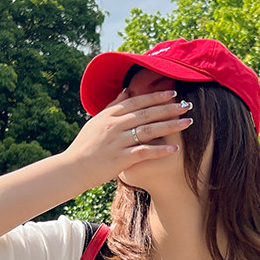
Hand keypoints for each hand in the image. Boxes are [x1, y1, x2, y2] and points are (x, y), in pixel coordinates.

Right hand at [62, 88, 193, 189]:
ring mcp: (117, 142)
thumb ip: (113, 106)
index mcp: (109, 115)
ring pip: (148, 130)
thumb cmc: (85, 147)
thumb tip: (127, 90)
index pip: (137, 101)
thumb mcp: (96, 122)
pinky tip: (174, 150)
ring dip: (170, 126)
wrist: (72, 169)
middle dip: (169, 108)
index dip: (156, 97)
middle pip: (146, 113)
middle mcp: (114, 125)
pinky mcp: (120, 158)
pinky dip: (160, 150)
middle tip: (187, 105)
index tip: (173, 93)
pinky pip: (144, 152)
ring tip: (187, 123)